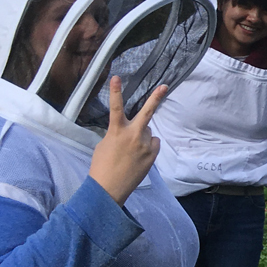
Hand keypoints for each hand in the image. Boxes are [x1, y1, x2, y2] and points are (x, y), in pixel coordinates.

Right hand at [88, 78, 167, 205]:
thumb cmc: (101, 166)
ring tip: (131, 150)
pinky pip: (153, 143)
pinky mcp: (153, 154)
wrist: (109, 188)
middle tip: (165, 86)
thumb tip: (131, 131)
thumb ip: (118, 134)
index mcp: (116, 132)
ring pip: (148, 131)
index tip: (117, 77)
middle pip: (147, 112)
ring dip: (142, 135)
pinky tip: (138, 156)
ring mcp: (145, 145)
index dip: (116, 91)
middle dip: (156, 98)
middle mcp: (133, 135)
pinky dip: (148, 146)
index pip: (115, 108)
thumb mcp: (104, 145)